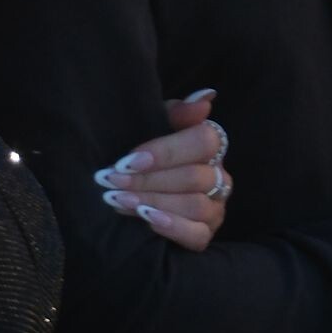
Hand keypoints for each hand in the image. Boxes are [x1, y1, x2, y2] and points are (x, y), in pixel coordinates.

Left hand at [94, 90, 230, 249]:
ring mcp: (216, 207)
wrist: (134, 188)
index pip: (203, 142)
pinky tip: (146, 219)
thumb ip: (177, 111)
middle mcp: (220, 176)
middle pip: (195, 177)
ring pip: (195, 205)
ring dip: (154, 202)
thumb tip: (206, 97)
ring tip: (119, 200)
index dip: (167, 151)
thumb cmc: (146, 152)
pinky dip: (173, 228)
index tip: (129, 160)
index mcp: (210, 145)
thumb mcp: (155, 125)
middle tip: (111, 181)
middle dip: (147, 180)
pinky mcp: (206, 234)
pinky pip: (198, 236)